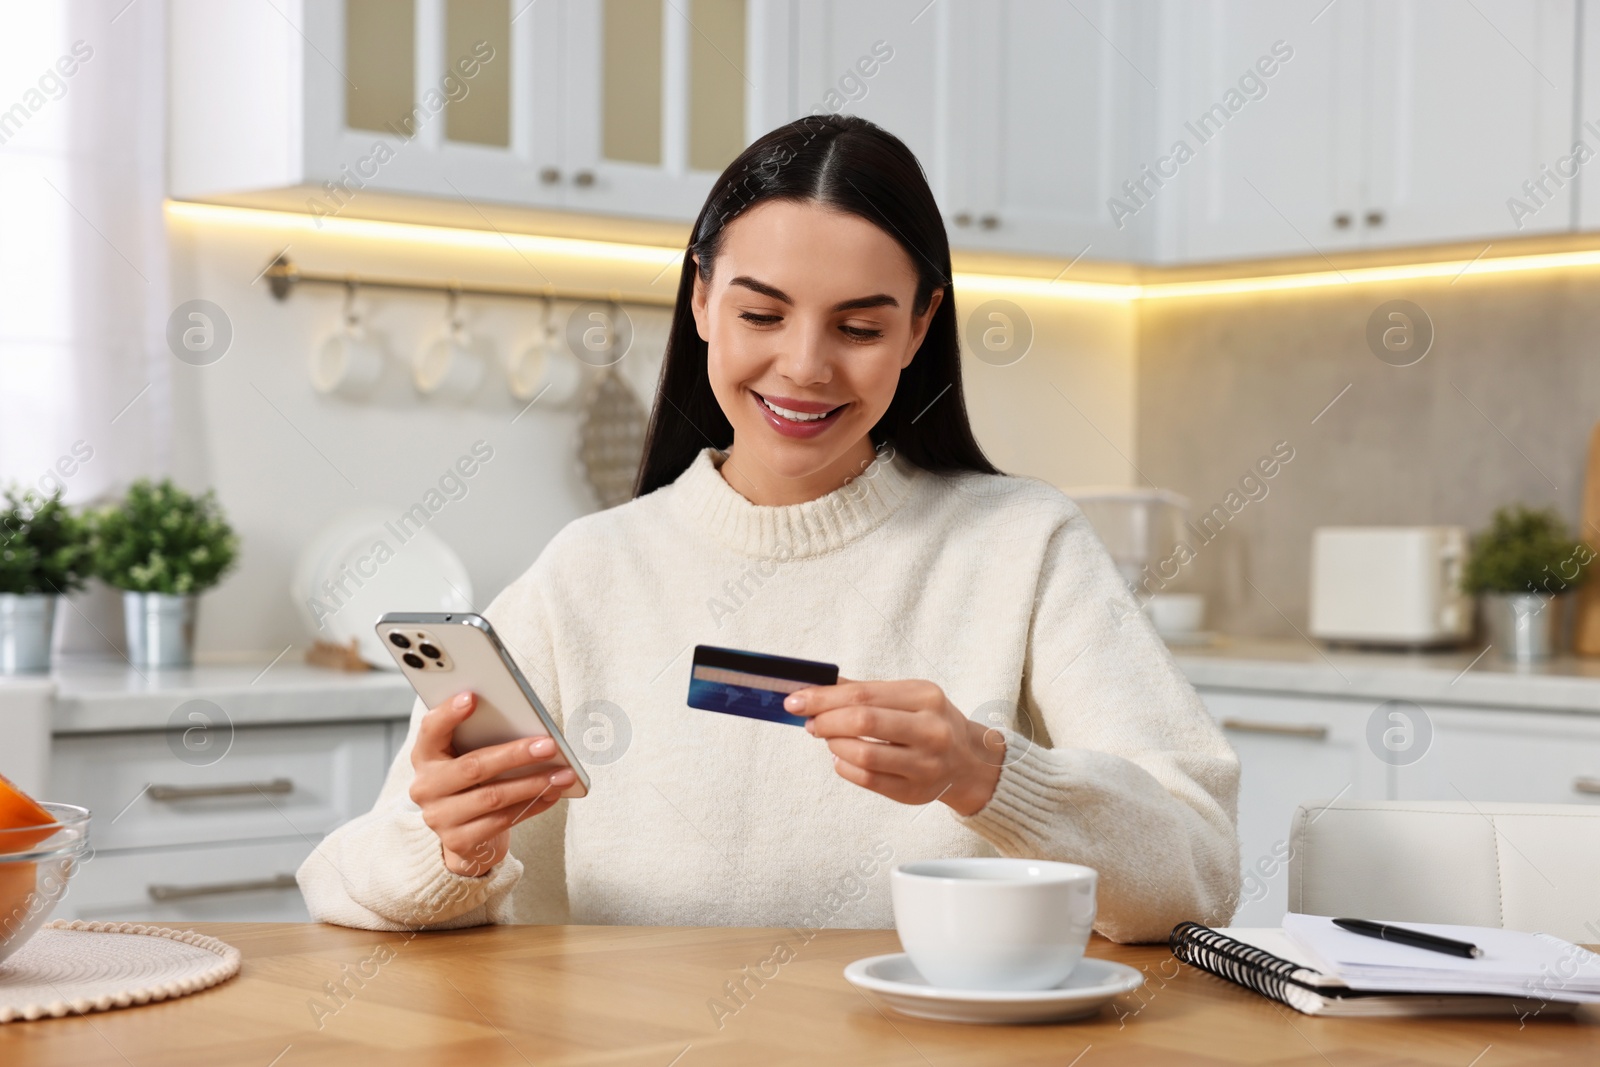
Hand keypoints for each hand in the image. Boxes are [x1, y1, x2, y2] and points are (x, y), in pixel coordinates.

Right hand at [409, 691, 573, 876]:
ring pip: (492, 797)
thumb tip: (529, 726)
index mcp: (425, 756)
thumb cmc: (473, 782)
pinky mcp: (458, 841)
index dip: (449, 714)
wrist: (465, 835)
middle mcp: (426, 787)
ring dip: (533, 784)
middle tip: (549, 745)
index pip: (431, 729)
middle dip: (516, 754)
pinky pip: (502, 821)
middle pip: (473, 766)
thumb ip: (482, 739)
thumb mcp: (468, 756)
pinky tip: (552, 794)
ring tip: (563, 775)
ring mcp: (439, 817)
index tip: (472, 697)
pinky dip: (532, 806)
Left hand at [789, 678, 1003, 815]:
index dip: (822, 698)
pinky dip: (845, 767)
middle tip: (810, 722)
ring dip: (834, 745)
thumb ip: (864, 691)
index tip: (795, 700)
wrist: (967, 762)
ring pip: (864, 754)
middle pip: (863, 722)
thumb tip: (815, 685)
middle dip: (825, 721)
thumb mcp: (908, 696)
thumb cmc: (928, 722)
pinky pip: (868, 780)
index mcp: (926, 697)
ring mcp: (925, 764)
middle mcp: (930, 730)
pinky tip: (841, 758)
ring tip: (828, 739)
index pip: (863, 694)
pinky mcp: (914, 792)